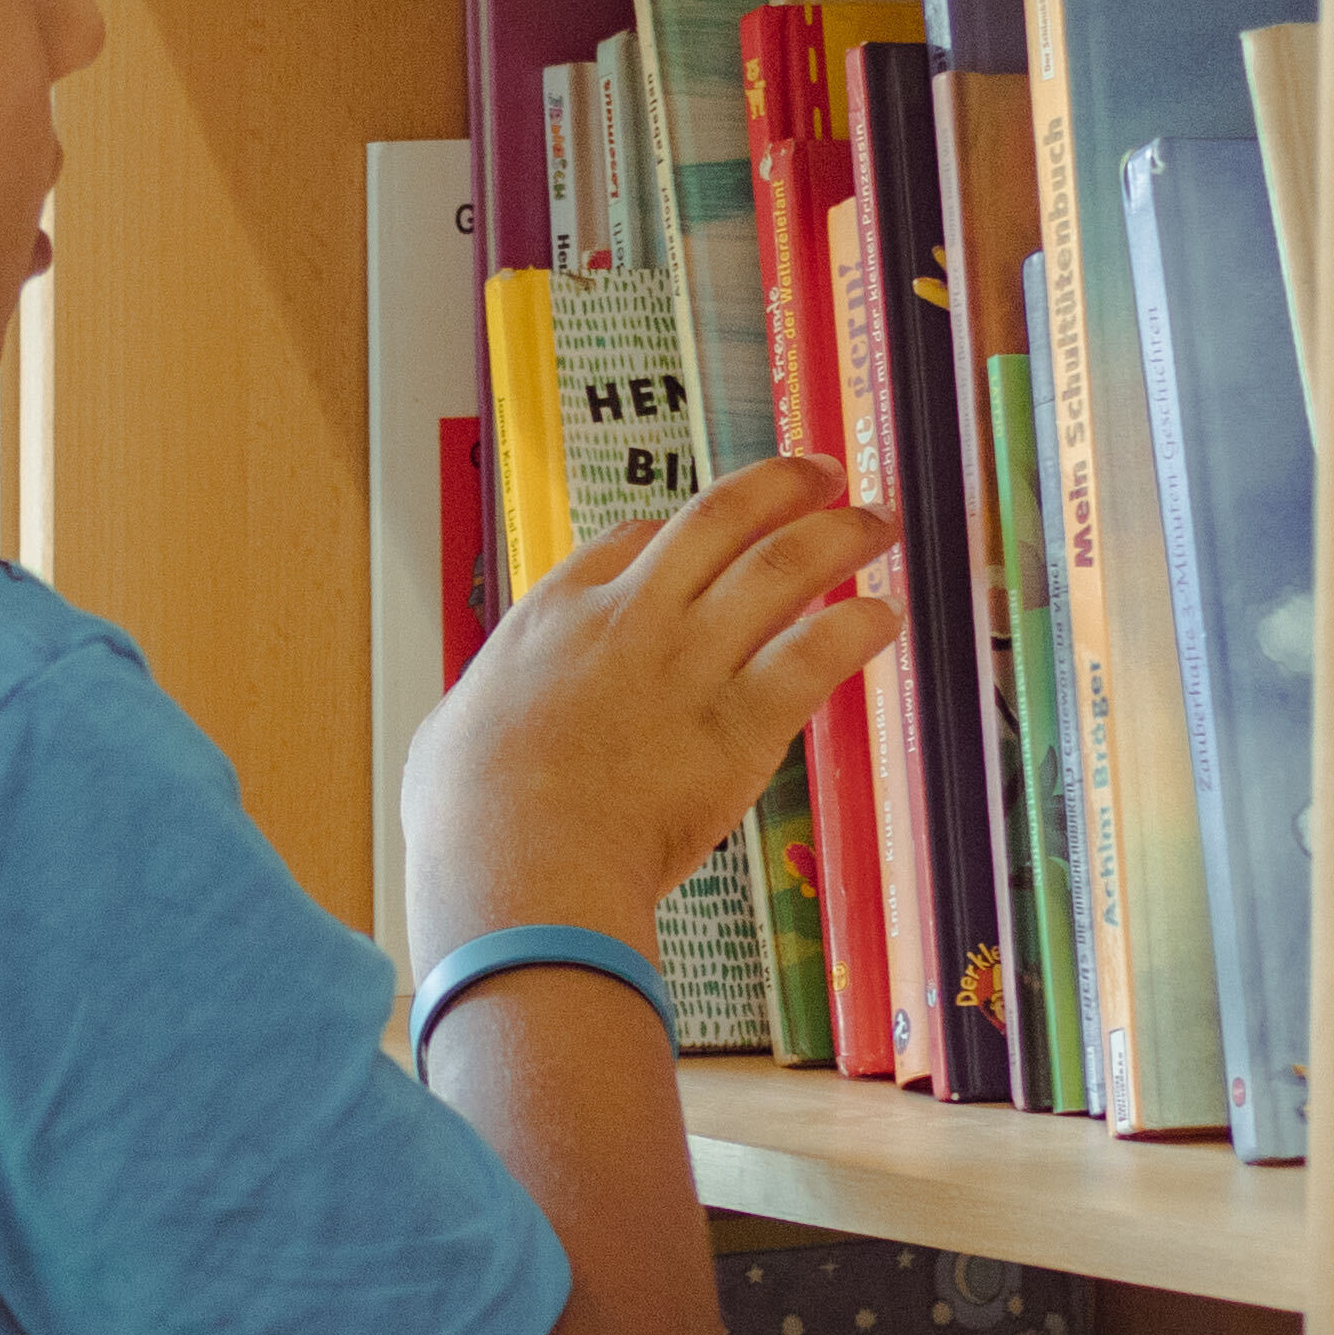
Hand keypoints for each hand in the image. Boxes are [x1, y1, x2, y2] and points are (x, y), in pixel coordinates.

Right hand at [404, 452, 898, 956]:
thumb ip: (482, 717)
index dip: (683, 530)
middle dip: (779, 485)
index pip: (634, 540)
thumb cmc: (468, 818)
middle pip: (719, 518)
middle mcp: (630, 616)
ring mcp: (689, 662)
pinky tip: (884, 617)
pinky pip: (816, 653)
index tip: (712, 535)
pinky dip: (857, 628)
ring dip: (838, 536)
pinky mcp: (741, 722)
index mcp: (556, 614)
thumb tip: (473, 737)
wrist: (522, 862)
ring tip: (878, 521)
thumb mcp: (449, 738)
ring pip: (781, 567)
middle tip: (822, 472)